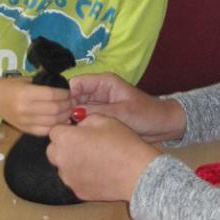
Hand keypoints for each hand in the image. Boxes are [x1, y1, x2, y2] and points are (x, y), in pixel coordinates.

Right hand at [0, 77, 72, 135]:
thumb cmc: (10, 86)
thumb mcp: (26, 80)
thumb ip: (43, 84)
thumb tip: (64, 87)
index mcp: (26, 93)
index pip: (51, 95)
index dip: (64, 94)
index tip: (69, 92)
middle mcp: (25, 109)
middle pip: (54, 109)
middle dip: (67, 106)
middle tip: (72, 102)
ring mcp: (25, 121)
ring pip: (52, 122)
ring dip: (64, 117)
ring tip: (69, 111)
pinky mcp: (25, 129)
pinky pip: (44, 131)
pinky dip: (55, 126)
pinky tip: (61, 121)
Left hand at [47, 115, 158, 201]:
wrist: (137, 173)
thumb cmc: (122, 143)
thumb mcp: (105, 119)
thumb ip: (85, 119)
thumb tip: (79, 125)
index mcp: (65, 139)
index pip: (54, 131)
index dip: (66, 130)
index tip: (78, 131)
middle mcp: (61, 160)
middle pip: (53, 151)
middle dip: (64, 146)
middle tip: (84, 145)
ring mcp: (69, 179)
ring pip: (63, 167)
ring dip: (72, 162)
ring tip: (94, 160)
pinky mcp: (78, 192)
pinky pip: (74, 181)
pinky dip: (82, 177)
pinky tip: (99, 173)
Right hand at [68, 73, 186, 142]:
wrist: (163, 127)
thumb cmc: (147, 115)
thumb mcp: (122, 113)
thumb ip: (97, 112)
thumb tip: (72, 115)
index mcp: (103, 83)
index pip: (75, 83)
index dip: (63, 95)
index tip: (56, 110)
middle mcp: (97, 92)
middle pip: (71, 97)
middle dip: (62, 109)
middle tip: (57, 124)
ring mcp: (97, 106)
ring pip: (74, 110)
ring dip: (67, 119)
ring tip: (61, 131)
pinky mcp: (99, 119)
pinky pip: (82, 121)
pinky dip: (76, 127)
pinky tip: (70, 136)